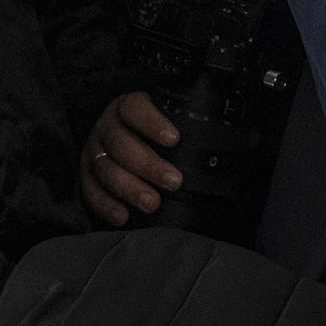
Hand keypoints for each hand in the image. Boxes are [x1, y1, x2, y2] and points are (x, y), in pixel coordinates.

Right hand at [80, 90, 182, 225]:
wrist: (127, 144)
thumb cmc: (155, 136)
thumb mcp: (170, 123)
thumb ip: (194, 128)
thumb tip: (238, 139)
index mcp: (126, 108)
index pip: (134, 108)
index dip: (152, 122)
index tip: (174, 139)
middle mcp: (106, 127)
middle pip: (120, 143)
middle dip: (148, 165)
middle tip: (173, 181)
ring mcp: (94, 151)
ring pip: (106, 168)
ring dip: (130, 188)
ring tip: (152, 203)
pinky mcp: (86, 175)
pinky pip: (90, 190)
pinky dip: (105, 205)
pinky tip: (123, 216)